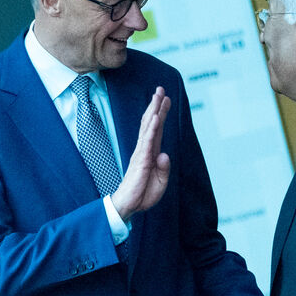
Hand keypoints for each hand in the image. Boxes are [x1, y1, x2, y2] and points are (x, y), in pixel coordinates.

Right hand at [111, 87, 171, 220]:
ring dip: (154, 110)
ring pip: (148, 128)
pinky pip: (147, 141)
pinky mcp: (140, 160)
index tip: (166, 99)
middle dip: (156, 105)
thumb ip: (164, 169)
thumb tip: (165, 155)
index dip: (161, 114)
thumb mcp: (160, 183)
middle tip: (161, 89)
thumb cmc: (142, 194)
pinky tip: (154, 117)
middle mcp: (145, 149)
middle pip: (151, 123)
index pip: (157, 129)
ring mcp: (142, 153)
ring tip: (158, 96)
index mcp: (151, 153)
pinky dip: (151, 128)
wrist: (129, 206)